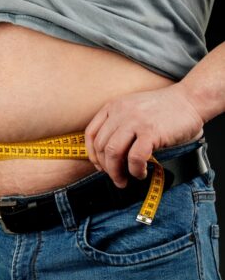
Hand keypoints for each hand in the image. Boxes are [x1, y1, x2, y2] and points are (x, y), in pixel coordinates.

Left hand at [84, 84, 203, 187]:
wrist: (190, 99)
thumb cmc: (162, 108)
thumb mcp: (131, 108)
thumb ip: (118, 125)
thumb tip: (107, 156)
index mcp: (112, 107)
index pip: (90, 134)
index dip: (92, 154)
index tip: (99, 166)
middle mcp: (120, 112)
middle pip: (100, 146)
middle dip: (105, 167)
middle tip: (115, 177)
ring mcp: (135, 121)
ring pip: (113, 152)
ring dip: (116, 172)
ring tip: (124, 180)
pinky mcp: (151, 132)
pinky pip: (135, 157)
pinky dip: (135, 170)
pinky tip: (141, 173)